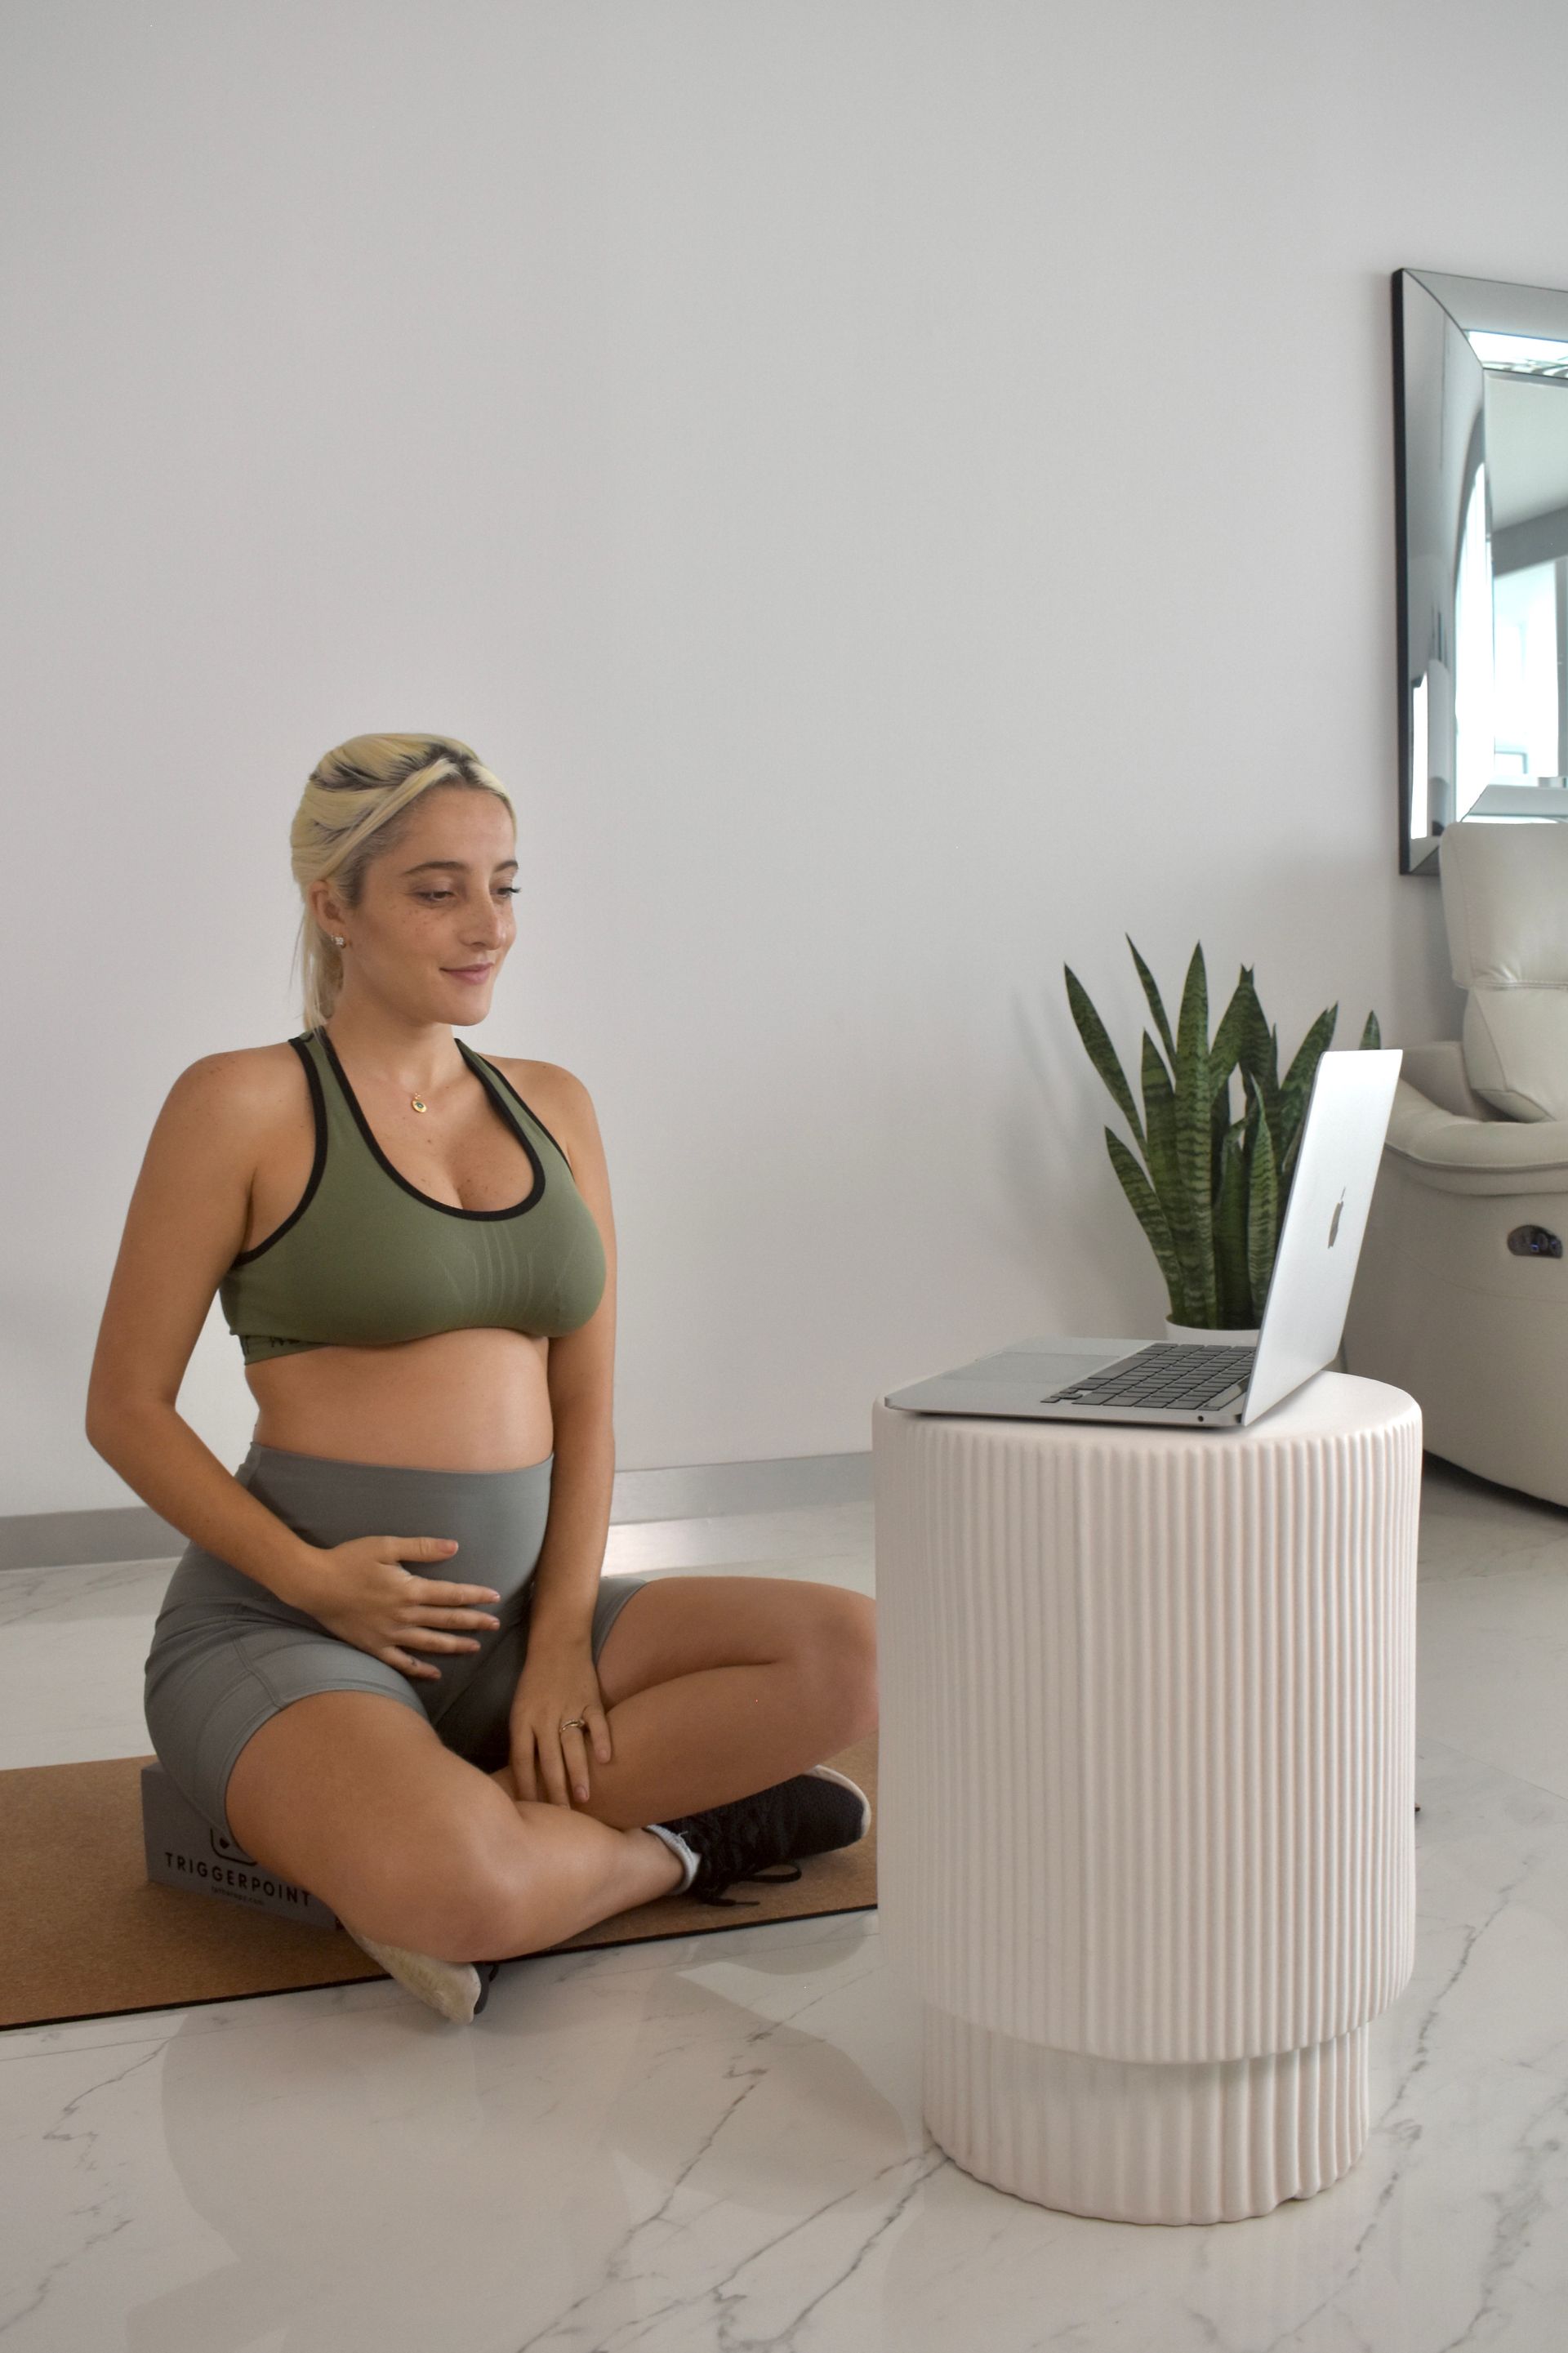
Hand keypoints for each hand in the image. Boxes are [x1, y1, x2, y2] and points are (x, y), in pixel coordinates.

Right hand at [281, 1534, 500, 1681]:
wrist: (314, 1585)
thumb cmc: (349, 1560)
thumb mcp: (385, 1546)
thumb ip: (421, 1548)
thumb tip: (454, 1546)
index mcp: (409, 1590)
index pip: (452, 1594)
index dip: (475, 1595)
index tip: (495, 1597)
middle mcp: (404, 1616)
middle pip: (446, 1620)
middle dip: (474, 1622)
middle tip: (496, 1625)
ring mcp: (390, 1635)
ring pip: (430, 1643)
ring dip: (455, 1645)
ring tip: (475, 1647)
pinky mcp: (374, 1647)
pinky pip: (402, 1663)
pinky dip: (420, 1670)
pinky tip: (435, 1674)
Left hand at [507, 1629, 613, 1807]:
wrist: (557, 1642)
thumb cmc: (535, 1681)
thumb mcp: (520, 1708)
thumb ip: (525, 1739)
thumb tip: (526, 1776)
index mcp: (523, 1720)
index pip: (522, 1760)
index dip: (526, 1786)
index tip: (532, 1811)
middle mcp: (544, 1716)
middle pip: (549, 1760)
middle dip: (555, 1790)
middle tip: (562, 1816)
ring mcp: (568, 1707)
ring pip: (572, 1746)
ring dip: (578, 1773)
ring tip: (584, 1798)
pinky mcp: (590, 1698)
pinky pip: (597, 1722)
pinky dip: (601, 1739)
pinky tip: (605, 1759)